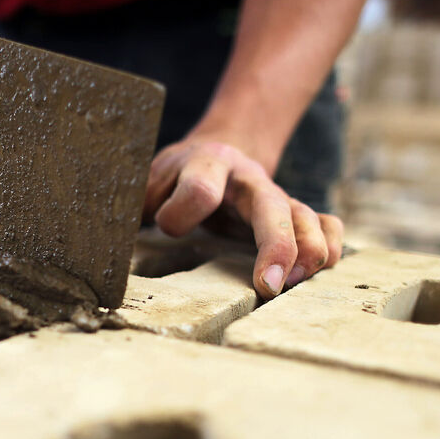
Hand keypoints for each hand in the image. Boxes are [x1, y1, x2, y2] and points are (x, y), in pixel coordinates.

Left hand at [143, 135, 342, 298]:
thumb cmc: (174, 177)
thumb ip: (136, 205)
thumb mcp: (146, 181)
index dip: (179, 214)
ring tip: (297, 283)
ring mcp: (275, 195)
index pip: (200, 190)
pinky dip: (331, 245)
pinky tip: (322, 271)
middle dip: (274, 245)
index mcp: (205, 164)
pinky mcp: (293, 213)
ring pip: (304, 217)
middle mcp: (247, 178)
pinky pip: (326, 223)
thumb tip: (107, 243)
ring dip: (309, 251)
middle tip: (270, 285)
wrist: (215, 153)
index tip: (164, 226)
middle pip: (270, 205)